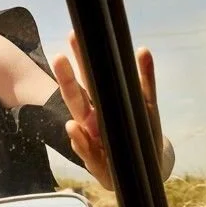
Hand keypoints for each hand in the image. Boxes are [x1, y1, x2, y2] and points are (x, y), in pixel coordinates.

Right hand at [52, 32, 166, 190]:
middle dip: (67, 78)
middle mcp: (91, 120)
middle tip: (59, 57)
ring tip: (62, 87)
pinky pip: (86, 151)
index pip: (88, 77)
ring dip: (72, 118)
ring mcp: (91, 140)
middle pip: (76, 96)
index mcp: (100, 104)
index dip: (81, 58)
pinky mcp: (95, 162)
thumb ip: (145, 80)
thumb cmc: (139, 135)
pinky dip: (80, 141)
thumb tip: (143, 50)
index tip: (74, 35)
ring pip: (77, 121)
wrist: (143, 170)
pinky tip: (73, 128)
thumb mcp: (146, 105)